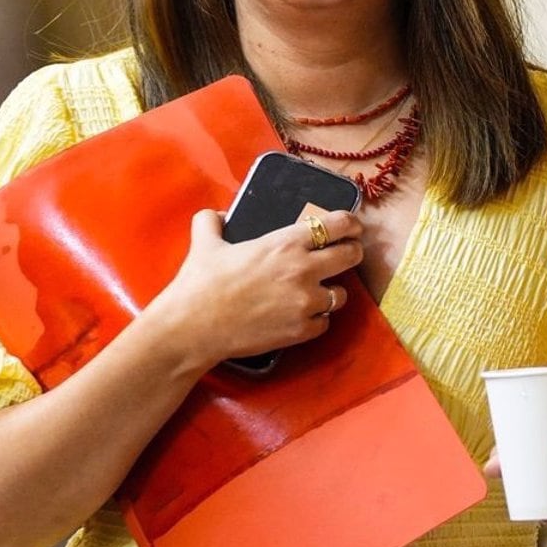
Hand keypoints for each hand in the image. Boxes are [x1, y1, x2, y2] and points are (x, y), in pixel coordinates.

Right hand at [148, 208, 363, 365]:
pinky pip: (324, 322)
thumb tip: (216, 215)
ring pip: (342, 294)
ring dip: (332, 291)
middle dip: (352, 252)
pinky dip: (316, 318)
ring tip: (317, 291)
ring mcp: (306, 303)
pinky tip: (302, 315)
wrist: (193, 328)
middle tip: (345, 254)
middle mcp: (304, 270)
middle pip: (352, 256)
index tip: (352, 226)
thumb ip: (211, 221)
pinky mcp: (302, 331)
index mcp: (286, 242)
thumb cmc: (200, 283)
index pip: (339, 225)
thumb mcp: (204, 241)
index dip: (350, 223)